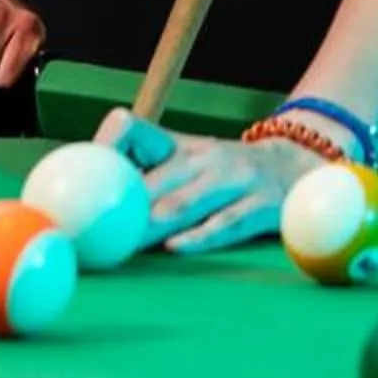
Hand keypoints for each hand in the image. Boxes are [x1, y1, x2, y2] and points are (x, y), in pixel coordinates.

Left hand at [86, 119, 325, 255]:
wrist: (298, 165)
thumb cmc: (226, 173)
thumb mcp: (190, 161)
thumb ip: (148, 177)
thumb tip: (88, 207)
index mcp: (178, 146)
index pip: (133, 129)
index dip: (106, 145)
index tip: (80, 174)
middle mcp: (203, 158)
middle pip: (152, 181)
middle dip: (119, 209)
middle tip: (89, 236)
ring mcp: (234, 180)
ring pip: (185, 203)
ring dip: (152, 225)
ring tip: (124, 245)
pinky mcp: (260, 205)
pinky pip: (226, 224)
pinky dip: (200, 236)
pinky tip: (176, 247)